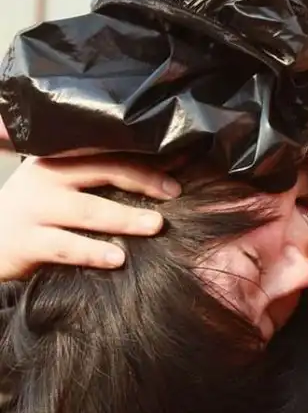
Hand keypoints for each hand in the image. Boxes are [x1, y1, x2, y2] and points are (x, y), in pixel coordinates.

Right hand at [0, 155, 180, 279]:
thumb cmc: (37, 213)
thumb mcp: (63, 187)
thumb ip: (98, 181)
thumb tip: (160, 183)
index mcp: (61, 159)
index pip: (109, 153)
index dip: (145, 161)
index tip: (177, 170)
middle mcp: (47, 177)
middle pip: (103, 172)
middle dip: (143, 181)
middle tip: (173, 193)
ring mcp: (33, 208)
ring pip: (87, 209)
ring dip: (125, 218)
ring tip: (155, 225)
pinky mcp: (24, 241)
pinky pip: (65, 246)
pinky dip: (93, 252)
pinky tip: (117, 259)